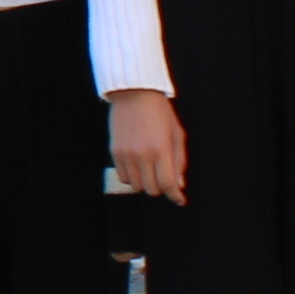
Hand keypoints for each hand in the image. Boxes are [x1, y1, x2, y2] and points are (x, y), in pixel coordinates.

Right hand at [108, 91, 187, 205]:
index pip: (168, 184)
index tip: (179, 199)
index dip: (175, 195)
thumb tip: (179, 183)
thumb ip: (179, 160)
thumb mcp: (177, 133)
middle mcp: (142, 155)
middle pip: (152, 189)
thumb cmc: (159, 111)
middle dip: (161, 187)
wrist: (133, 94)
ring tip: (150, 170)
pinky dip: (132, 176)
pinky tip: (138, 166)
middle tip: (164, 178)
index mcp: (161, 149)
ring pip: (136, 186)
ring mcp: (127, 155)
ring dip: (145, 183)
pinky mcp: (115, 152)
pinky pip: (123, 176)